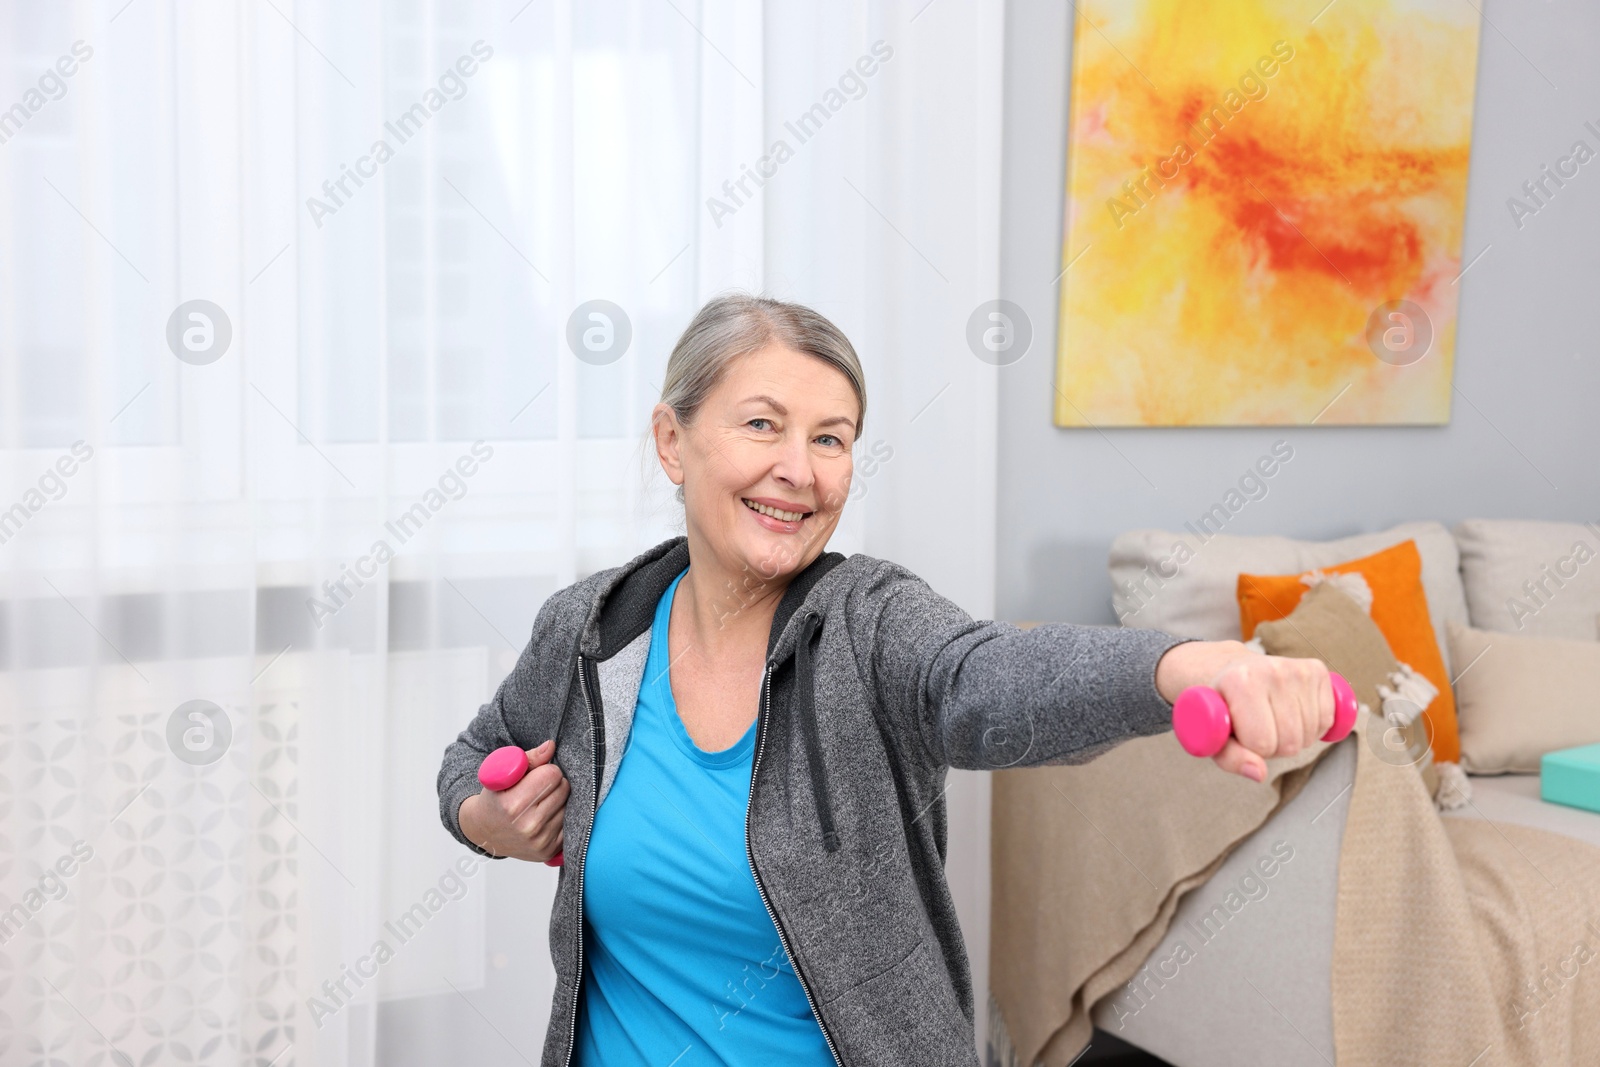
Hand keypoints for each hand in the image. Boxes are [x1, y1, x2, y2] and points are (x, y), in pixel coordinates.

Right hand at [458, 740, 569, 861]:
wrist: (485, 832)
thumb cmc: (495, 800)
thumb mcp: (502, 774)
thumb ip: (528, 758)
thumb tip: (550, 746)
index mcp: (513, 805)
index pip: (552, 774)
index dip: (546, 770)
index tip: (537, 774)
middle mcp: (528, 826)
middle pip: (564, 788)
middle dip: (554, 783)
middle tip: (539, 787)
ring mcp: (540, 841)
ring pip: (570, 805)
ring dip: (559, 800)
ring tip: (541, 802)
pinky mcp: (549, 851)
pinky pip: (570, 823)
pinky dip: (561, 816)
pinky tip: (547, 815)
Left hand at [1155, 640, 1333, 782]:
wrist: (1233, 671)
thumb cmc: (1224, 706)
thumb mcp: (1214, 734)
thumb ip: (1230, 758)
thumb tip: (1258, 773)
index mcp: (1239, 682)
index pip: (1262, 743)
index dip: (1252, 749)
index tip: (1241, 733)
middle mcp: (1271, 670)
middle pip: (1290, 742)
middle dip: (1274, 747)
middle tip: (1258, 728)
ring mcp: (1297, 669)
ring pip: (1309, 734)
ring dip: (1293, 738)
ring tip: (1273, 719)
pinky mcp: (1317, 670)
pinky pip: (1326, 721)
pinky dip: (1312, 727)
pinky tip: (1293, 713)